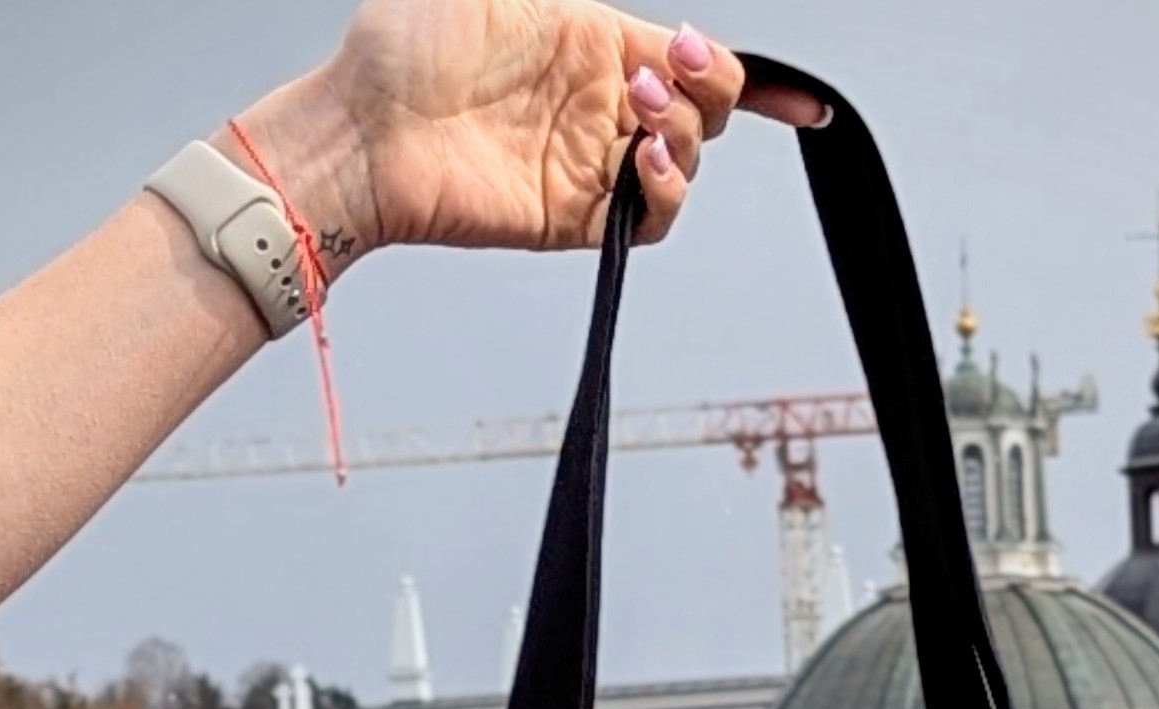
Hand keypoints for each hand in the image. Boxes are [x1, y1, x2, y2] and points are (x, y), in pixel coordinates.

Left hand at [231, 2, 828, 278]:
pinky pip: (651, 217)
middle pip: (704, 110)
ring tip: (636, 106)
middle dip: (709, 86)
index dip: (753, 81)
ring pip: (686, 161)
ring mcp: (592, 162)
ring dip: (683, 132)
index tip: (795, 101)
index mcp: (591, 39)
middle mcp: (600, 103)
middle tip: (664, 66)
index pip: (691, 60)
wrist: (363, 131)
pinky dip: (665, 191)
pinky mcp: (577, 218)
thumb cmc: (402, 48)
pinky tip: (643, 161)